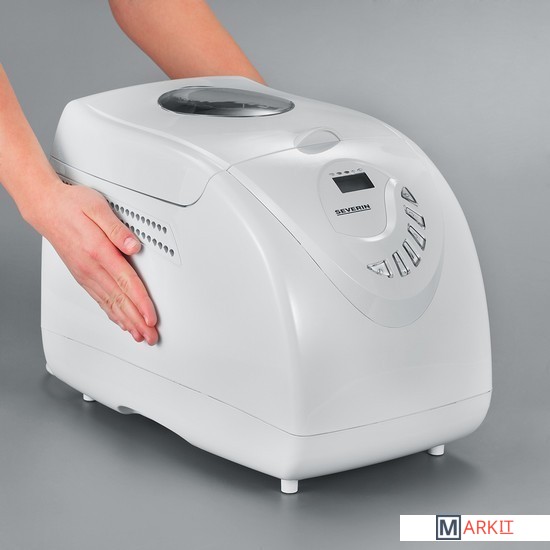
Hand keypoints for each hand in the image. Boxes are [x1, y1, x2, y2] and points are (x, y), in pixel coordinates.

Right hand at [29, 180, 158, 344]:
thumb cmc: (71, 204)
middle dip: (137, 321)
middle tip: (150, 336)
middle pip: (120, 300)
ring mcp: (85, 274)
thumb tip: (134, 246)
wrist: (45, 207)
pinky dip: (112, 314)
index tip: (151, 317)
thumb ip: (117, 229)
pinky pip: (100, 300)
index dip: (141, 303)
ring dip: (126, 322)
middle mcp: (91, 267)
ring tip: (139, 335)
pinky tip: (119, 321)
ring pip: (109, 304)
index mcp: (99, 251)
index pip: (126, 283)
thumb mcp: (98, 207)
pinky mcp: (82, 275)